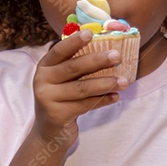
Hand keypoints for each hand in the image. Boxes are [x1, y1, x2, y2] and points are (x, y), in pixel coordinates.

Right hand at [32, 30, 126, 144]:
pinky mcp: (57, 115)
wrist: (49, 132)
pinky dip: (103, 100)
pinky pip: (85, 105)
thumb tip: (105, 48)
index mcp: (44, 67)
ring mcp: (48, 99)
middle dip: (97, 61)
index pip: (59, 51)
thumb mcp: (61, 80)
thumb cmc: (61, 99)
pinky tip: (115, 97)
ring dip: (105, 83)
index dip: (74, 41)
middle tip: (117, 56)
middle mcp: (42, 81)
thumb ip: (75, 65)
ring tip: (124, 81)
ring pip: (82, 88)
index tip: (91, 33)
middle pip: (73, 68)